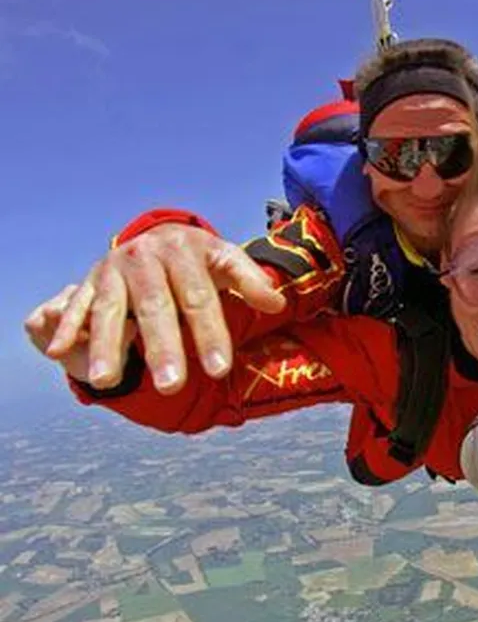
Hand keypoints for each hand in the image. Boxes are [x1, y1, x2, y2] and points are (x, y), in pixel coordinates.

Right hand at [33, 223, 285, 393]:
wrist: (162, 235)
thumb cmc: (202, 261)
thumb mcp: (227, 262)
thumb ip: (251, 282)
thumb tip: (277, 304)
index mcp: (187, 250)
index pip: (201, 297)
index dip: (211, 333)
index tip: (219, 371)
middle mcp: (148, 256)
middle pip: (156, 306)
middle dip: (163, 347)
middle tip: (172, 387)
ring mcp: (116, 268)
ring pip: (110, 309)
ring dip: (107, 345)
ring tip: (106, 382)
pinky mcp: (91, 279)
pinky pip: (76, 305)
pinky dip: (67, 327)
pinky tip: (57, 352)